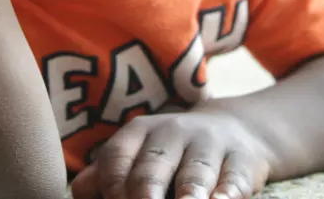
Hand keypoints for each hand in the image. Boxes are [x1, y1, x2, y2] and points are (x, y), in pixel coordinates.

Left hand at [70, 112, 273, 198]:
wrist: (235, 130)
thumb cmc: (169, 155)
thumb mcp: (136, 154)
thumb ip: (104, 176)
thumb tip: (81, 194)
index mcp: (137, 133)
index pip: (117, 160)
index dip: (112, 187)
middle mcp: (172, 133)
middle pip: (152, 167)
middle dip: (145, 192)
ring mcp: (210, 145)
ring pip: (195, 172)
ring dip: (188, 193)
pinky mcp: (242, 160)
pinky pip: (235, 179)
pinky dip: (228, 194)